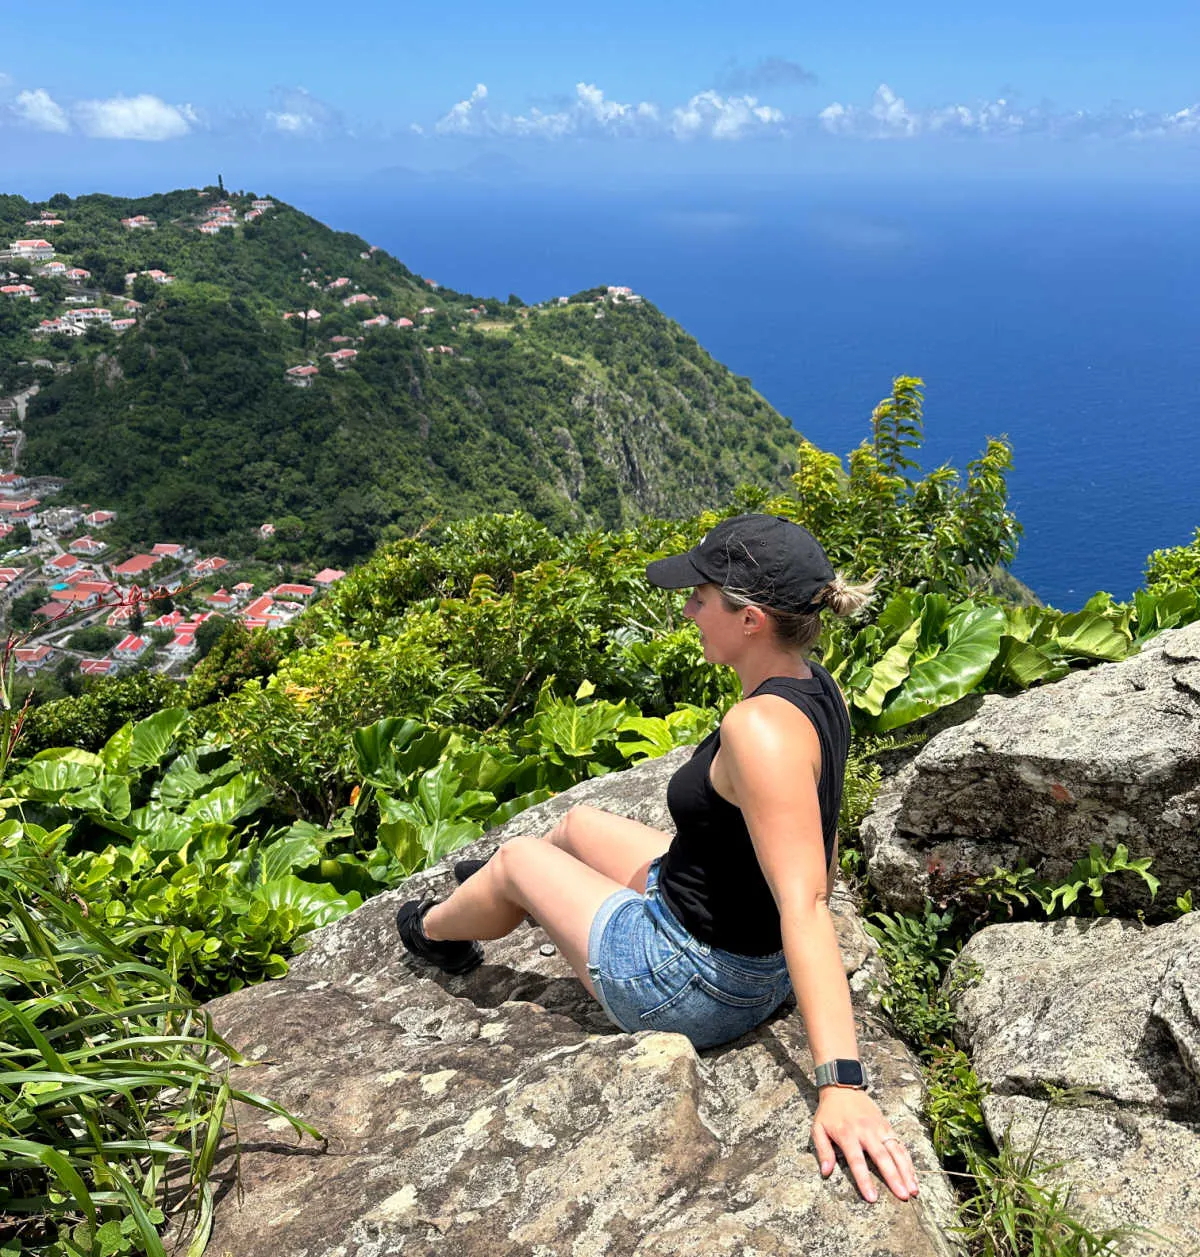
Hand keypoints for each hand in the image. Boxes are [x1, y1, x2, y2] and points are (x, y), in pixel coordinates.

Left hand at [811, 1087, 919, 1202]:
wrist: (842, 1086)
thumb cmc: (829, 1112)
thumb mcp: (818, 1128)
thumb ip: (823, 1150)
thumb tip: (825, 1173)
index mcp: (846, 1134)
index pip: (857, 1160)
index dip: (864, 1179)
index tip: (872, 1197)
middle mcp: (865, 1131)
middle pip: (881, 1157)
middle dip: (893, 1177)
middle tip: (902, 1196)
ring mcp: (879, 1128)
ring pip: (895, 1151)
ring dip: (906, 1171)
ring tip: (913, 1190)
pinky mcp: (887, 1125)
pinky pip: (900, 1144)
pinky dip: (908, 1161)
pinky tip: (914, 1176)